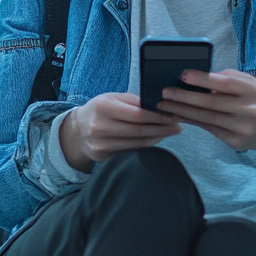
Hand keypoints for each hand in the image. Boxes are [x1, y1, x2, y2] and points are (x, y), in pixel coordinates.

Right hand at [59, 93, 180, 171]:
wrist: (78, 130)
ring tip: (170, 132)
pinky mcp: (103, 157)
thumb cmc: (100, 110)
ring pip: (137, 144)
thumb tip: (159, 105)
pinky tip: (155, 140)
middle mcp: (100, 126)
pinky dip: (145, 147)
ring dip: (157, 139)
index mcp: (103, 107)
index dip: (157, 117)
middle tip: (177, 126)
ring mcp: (100, 144)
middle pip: (139, 131)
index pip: (137, 114)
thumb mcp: (112, 98)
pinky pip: (130, 152)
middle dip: (162, 129)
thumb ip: (133, 101)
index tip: (173, 116)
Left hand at [158, 69, 255, 154]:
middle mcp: (249, 110)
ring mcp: (242, 128)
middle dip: (185, 97)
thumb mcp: (251, 83)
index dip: (202, 79)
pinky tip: (178, 116)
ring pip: (207, 119)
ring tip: (165, 105)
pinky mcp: (236, 142)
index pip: (225, 83)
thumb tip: (201, 78)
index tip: (182, 75)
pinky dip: (192, 122)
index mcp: (253, 91)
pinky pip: (210, 130)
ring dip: (183, 112)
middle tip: (165, 92)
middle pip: (211, 103)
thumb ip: (229, 78)